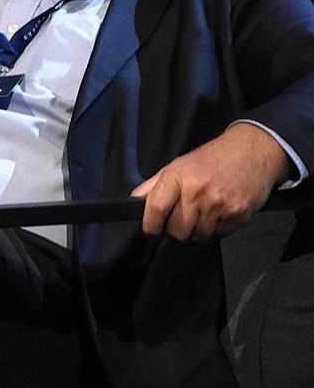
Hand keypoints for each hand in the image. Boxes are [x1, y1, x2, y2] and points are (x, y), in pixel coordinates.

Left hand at [131, 123, 294, 240]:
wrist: (253, 151)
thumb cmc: (212, 159)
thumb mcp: (178, 165)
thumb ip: (154, 186)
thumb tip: (134, 203)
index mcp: (178, 176)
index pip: (155, 208)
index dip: (150, 225)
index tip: (151, 231)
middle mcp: (197, 190)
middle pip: (177, 229)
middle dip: (179, 229)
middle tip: (187, 217)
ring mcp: (218, 202)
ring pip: (198, 235)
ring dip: (200, 229)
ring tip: (206, 211)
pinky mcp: (237, 213)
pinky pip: (220, 234)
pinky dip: (219, 228)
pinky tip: (222, 211)